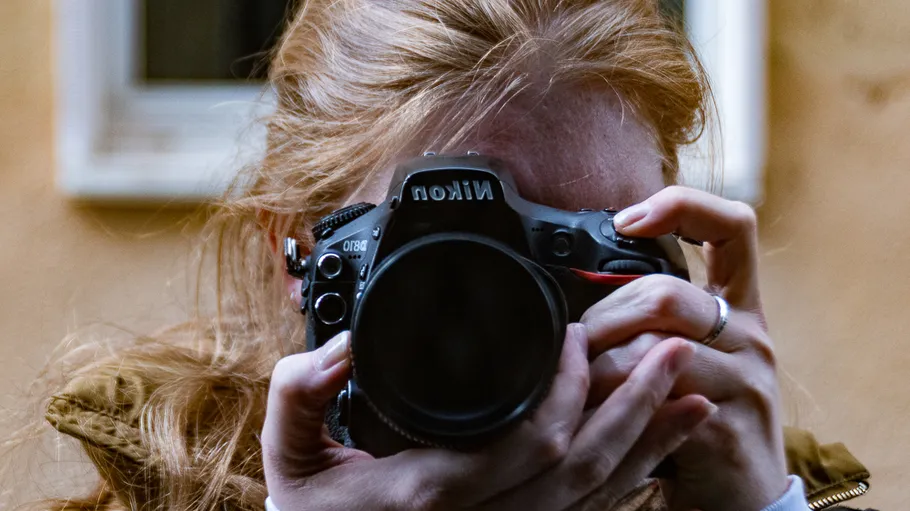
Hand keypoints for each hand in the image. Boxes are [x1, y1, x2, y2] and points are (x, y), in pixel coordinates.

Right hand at [261, 325, 713, 510]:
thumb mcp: (289, 456)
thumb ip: (300, 394)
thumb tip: (338, 349)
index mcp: (433, 491)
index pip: (529, 441)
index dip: (566, 388)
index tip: (579, 337)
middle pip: (584, 468)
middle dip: (637, 407)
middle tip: (676, 349)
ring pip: (597, 496)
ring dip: (650, 442)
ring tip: (693, 395)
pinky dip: (633, 478)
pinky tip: (659, 447)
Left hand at [581, 186, 788, 510]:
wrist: (742, 493)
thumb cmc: (702, 416)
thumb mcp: (691, 355)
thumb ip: (655, 318)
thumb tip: (584, 288)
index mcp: (741, 306)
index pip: (733, 226)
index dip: (682, 207)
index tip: (628, 220)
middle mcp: (751, 335)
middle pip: (667, 292)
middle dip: (604, 316)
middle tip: (576, 343)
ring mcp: (744, 379)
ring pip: (652, 344)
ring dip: (598, 363)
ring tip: (576, 382)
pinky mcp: (725, 423)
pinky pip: (653, 396)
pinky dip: (610, 400)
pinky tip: (594, 410)